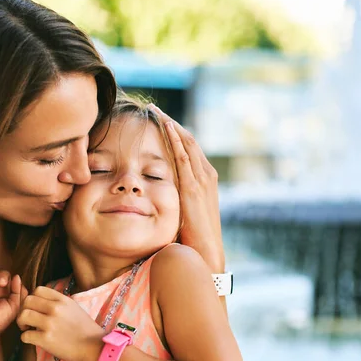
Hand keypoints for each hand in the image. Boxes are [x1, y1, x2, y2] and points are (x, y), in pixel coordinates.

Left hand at [17, 286, 104, 360]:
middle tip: (28, 320)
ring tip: (28, 329)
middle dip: (24, 310)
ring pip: (23, 315)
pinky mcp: (46, 339)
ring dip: (22, 323)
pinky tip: (33, 340)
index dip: (33, 299)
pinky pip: (25, 335)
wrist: (95, 347)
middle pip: (27, 301)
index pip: (38, 290)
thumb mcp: (74, 308)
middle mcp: (55, 309)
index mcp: (63, 300)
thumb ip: (59, 303)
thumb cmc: (86, 330)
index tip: (35, 308)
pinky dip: (26, 338)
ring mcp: (50, 324)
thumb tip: (42, 302)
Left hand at [149, 104, 225, 272]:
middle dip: (170, 122)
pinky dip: (175, 140)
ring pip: (187, 143)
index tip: (157, 119)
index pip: (187, 147)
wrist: (205, 253)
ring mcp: (202, 180)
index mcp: (204, 179)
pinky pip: (184, 157)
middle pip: (187, 139)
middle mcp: (206, 174)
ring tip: (155, 110)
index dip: (172, 131)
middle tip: (154, 108)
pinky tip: (166, 127)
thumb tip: (156, 193)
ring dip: (171, 125)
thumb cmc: (192, 238)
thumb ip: (175, 198)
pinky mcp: (194, 187)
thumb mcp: (184, 211)